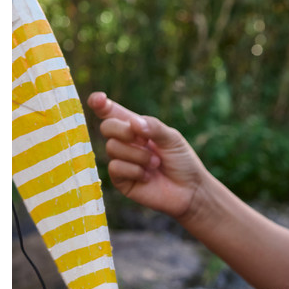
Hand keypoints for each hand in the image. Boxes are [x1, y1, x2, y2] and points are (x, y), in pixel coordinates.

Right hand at [88, 91, 208, 221]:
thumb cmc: (182, 161)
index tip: (99, 99)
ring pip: (112, 147)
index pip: (112, 112)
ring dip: (138, 155)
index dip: (100, 104)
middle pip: (107, 127)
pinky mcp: (121, 180)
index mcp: (136, 128)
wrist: (190, 190)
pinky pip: (115, 168)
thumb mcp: (172, 139)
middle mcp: (125, 142)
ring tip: (156, 163)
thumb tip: (133, 123)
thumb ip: (154, 127)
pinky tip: (148, 176)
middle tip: (145, 141)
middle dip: (123, 131)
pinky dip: (134, 170)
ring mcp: (122, 161)